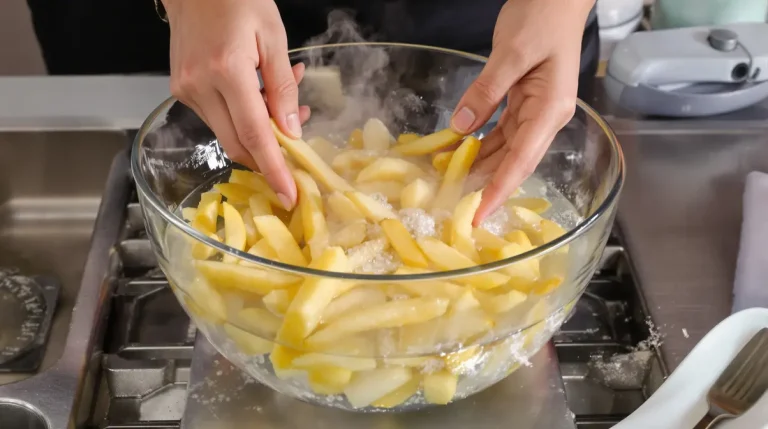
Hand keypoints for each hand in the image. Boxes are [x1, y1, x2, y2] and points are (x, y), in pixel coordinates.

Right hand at [164, 0, 307, 209]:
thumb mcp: (274, 36)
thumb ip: (283, 87)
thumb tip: (292, 131)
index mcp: (227, 70)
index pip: (255, 135)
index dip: (274, 169)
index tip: (288, 194)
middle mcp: (201, 86)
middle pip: (238, 143)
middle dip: (268, 157)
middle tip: (296, 146)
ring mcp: (186, 89)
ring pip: (228, 132)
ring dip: (258, 132)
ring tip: (282, 103)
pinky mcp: (181, 89)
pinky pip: (216, 117)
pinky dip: (242, 117)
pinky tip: (259, 96)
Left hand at [450, 0, 593, 224]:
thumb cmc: (542, 16)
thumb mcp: (511, 52)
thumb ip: (486, 91)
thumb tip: (460, 128)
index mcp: (550, 109)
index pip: (521, 160)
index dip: (498, 190)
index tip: (478, 215)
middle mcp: (546, 117)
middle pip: (513, 161)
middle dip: (485, 184)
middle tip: (454, 207)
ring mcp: (536, 111)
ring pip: (505, 149)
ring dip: (479, 166)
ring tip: (451, 184)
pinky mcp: (524, 102)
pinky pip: (500, 131)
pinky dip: (479, 143)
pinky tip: (457, 152)